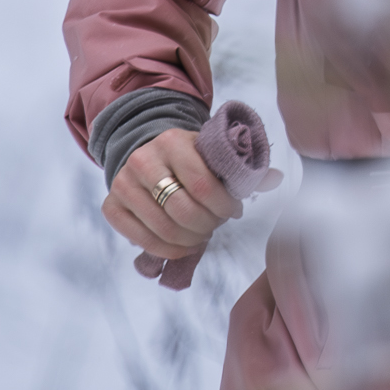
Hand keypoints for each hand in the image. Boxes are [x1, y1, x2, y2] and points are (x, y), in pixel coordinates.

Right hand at [103, 128, 241, 261]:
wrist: (147, 153)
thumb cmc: (188, 158)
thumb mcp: (211, 153)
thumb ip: (241, 168)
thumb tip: (277, 178)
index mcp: (172, 140)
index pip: (203, 184)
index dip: (224, 206)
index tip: (234, 211)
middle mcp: (143, 159)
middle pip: (182, 210)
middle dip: (208, 225)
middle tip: (217, 225)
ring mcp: (123, 183)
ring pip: (163, 228)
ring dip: (190, 240)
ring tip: (202, 234)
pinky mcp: (111, 205)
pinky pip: (141, 239)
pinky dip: (167, 249)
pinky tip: (183, 245)